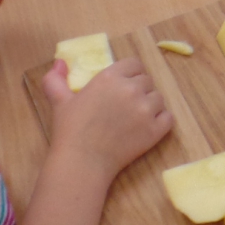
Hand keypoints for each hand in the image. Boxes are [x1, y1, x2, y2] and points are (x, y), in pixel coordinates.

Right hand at [42, 58, 174, 179]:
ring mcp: (146, 109)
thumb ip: (56, 79)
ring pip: (158, 98)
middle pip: (146, 81)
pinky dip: (161, 121)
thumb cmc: (70, 130)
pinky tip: (147, 127)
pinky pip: (168, 117)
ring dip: (150, 105)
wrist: (82, 161)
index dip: (130, 74)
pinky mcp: (155, 129)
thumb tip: (59, 63)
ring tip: (134, 118)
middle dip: (138, 90)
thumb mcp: (59, 101)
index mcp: (110, 77)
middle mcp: (131, 89)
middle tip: (125, 106)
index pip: (134, 64)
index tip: (122, 86)